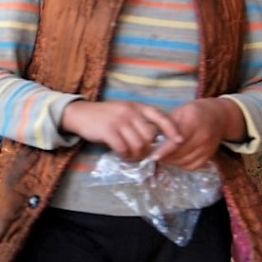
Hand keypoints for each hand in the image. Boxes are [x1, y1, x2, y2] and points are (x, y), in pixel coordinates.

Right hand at [60, 100, 182, 160]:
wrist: (81, 114)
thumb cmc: (106, 115)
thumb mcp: (126, 111)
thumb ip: (140, 120)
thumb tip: (156, 138)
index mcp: (137, 106)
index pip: (160, 116)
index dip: (172, 129)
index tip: (180, 140)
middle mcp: (130, 111)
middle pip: (150, 136)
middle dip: (148, 148)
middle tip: (140, 153)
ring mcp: (119, 121)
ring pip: (138, 144)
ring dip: (136, 154)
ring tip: (130, 155)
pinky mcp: (108, 131)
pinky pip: (123, 148)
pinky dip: (124, 155)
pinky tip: (121, 154)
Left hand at [149, 98, 243, 168]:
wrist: (217, 116)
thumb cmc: (193, 112)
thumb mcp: (179, 112)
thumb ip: (168, 126)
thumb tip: (154, 140)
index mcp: (194, 122)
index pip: (177, 141)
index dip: (164, 150)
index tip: (153, 156)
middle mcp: (203, 136)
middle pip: (180, 153)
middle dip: (165, 156)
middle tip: (155, 154)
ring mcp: (208, 148)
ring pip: (185, 162)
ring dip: (172, 161)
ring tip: (164, 156)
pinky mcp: (209, 156)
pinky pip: (192, 166)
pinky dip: (182, 164)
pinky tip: (176, 158)